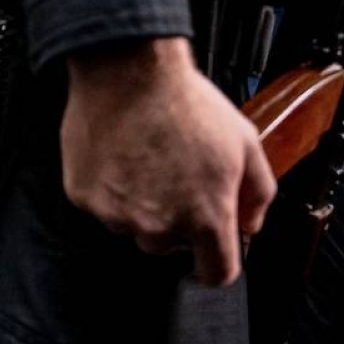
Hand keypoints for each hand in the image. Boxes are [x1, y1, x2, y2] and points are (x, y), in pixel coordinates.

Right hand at [62, 37, 275, 285]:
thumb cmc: (183, 101)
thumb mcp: (245, 141)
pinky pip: (100, 205)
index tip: (210, 247)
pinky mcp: (84, 197)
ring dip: (139, 205)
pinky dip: (108, 187)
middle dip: (175, 220)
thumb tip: (249, 223)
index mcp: (205, 217)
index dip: (216, 259)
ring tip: (144, 159)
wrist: (126, 71)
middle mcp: (158, 225)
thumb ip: (258, 193)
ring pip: (131, 226)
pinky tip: (119, 154)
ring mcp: (117, 213)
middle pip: (168, 247)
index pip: (216, 273)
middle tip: (174, 176)